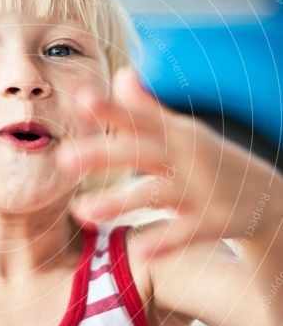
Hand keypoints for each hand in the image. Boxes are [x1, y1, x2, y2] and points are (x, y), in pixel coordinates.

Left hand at [59, 67, 280, 258]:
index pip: (140, 118)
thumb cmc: (212, 160)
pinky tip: (138, 250)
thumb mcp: (185, 131)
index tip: (83, 101)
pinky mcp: (211, 222)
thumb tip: (120, 75)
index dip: (113, 110)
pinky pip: (182, 232)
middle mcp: (186, 157)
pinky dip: (163, 240)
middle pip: (140, 153)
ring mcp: (199, 190)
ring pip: (153, 194)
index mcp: (176, 133)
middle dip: (102, 156)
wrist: (270, 196)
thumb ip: (148, 108)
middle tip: (63, 160)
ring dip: (117, 202)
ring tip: (80, 211)